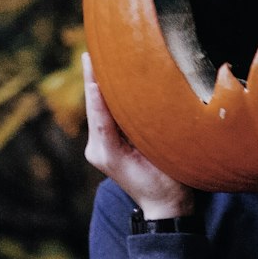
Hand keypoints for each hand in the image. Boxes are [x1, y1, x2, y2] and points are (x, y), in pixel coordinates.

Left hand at [82, 52, 194, 218]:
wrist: (165, 208)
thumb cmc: (166, 184)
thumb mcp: (158, 154)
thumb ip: (142, 128)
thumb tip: (132, 97)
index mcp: (105, 150)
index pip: (99, 110)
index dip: (96, 85)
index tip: (92, 61)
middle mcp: (96, 149)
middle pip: (94, 107)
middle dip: (94, 79)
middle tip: (91, 51)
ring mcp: (99, 149)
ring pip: (98, 110)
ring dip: (98, 86)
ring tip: (96, 58)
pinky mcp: (105, 148)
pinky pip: (104, 117)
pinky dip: (105, 98)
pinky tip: (108, 81)